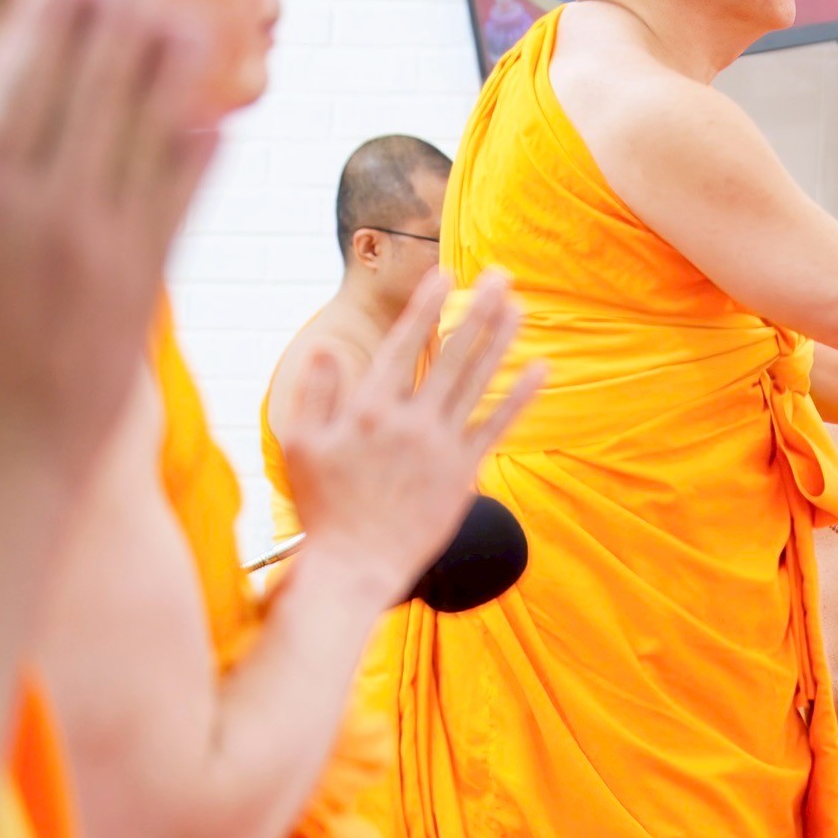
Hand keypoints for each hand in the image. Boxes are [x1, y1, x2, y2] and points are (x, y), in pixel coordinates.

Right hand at [0, 0, 216, 476]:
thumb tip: (2, 108)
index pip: (20, 84)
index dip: (52, 21)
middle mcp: (33, 216)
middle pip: (83, 97)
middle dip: (111, 26)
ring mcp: (92, 253)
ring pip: (139, 140)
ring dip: (166, 73)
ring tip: (188, 15)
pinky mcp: (139, 291)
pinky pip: (175, 210)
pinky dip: (195, 160)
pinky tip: (218, 118)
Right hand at [282, 268, 546, 605]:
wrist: (354, 565)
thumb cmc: (322, 505)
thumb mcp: (298, 445)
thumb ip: (314, 394)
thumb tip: (326, 348)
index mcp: (367, 408)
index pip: (403, 344)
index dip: (426, 305)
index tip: (445, 273)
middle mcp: (408, 421)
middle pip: (451, 353)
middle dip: (478, 309)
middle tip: (501, 274)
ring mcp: (439, 446)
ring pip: (477, 381)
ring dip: (501, 340)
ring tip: (519, 305)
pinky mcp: (463, 472)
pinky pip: (497, 425)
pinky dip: (520, 396)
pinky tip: (540, 368)